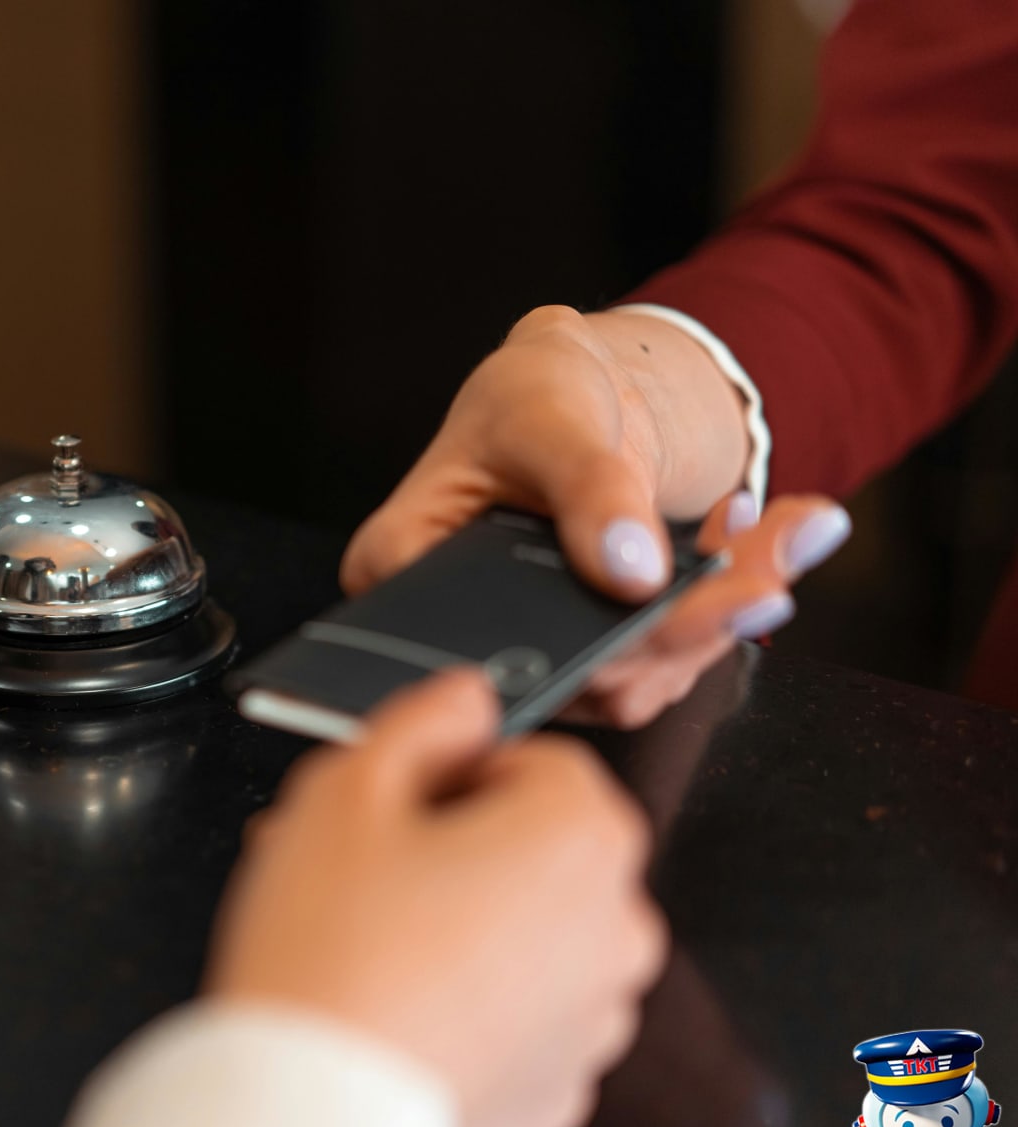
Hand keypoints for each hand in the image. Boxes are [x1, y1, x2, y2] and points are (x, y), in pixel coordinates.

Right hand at [206, 669, 667, 1126]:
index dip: (454, 769)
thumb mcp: (345, 787)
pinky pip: (522, 1019)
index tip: (393, 802)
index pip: (539, 761)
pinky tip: (395, 1005)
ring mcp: (595, 1021)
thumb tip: (467, 700)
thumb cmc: (328, 954)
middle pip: (538, 849)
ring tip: (365, 941)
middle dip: (455, 846)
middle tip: (359, 868)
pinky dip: (473, 1005)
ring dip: (465, 923)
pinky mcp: (558, 1091)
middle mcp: (616, 929)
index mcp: (581, 839)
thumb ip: (421, 718)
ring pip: (531, 934)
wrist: (310, 1113)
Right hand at [341, 305, 851, 727]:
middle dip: (681, 625)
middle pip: (569, 670)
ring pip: (633, 679)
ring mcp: (529, 650)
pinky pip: (668, 661)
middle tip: (765, 580)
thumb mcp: (548, 412)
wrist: (581, 393)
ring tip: (779, 535)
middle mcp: (456, 628)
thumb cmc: (531, 391)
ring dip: (720, 617)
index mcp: (402, 566)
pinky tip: (755, 540)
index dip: (577, 642)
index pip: (478, 637)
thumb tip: (631, 570)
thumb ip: (587, 486)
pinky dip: (727, 606)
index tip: (668, 607)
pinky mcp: (592, 657)